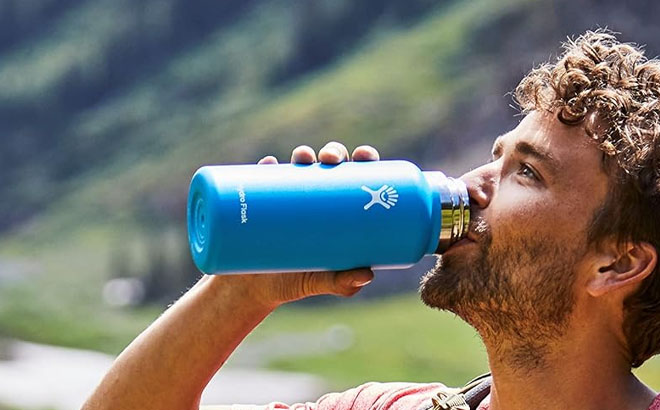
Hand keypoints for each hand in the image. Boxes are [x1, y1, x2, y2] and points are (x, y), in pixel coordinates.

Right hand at [218, 142, 380, 307]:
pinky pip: (262, 176)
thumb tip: (366, 275)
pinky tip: (269, 164)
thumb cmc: (296, 279)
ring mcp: (287, 195)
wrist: (254, 288)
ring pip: (298, 164)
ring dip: (303, 153)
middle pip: (329, 163)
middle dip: (333, 152)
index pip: (356, 174)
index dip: (364, 157)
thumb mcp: (320, 282)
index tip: (365, 156)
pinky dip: (266, 167)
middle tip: (330, 160)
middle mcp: (314, 194)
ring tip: (303, 159)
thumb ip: (342, 283)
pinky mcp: (259, 201)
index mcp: (338, 206)